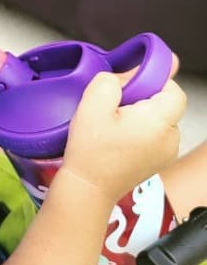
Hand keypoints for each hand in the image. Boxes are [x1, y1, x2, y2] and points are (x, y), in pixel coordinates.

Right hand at [62, 68, 186, 203]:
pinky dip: (139, 129)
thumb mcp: (92, 103)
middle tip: (113, 105)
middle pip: (165, 103)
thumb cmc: (91, 150)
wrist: (89, 187)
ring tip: (112, 122)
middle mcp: (170, 138)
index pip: (174, 90)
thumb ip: (111, 80)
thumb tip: (125, 77)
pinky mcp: (158, 160)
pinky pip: (154, 133)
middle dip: (141, 97)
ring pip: (158, 118)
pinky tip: (117, 136)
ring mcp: (166, 152)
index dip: (153, 81)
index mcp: (159, 122)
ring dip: (139, 113)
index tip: (128, 85)